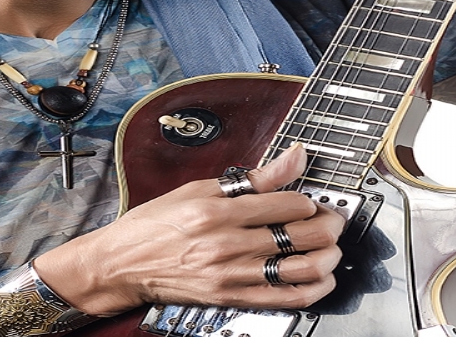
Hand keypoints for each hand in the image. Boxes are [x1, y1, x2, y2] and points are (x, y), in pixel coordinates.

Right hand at [35, 144, 343, 315]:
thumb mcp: (200, 188)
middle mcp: (227, 244)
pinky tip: (319, 278)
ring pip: (302, 270)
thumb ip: (254, 177)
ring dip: (328, 258)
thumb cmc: (156, 224)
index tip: (312, 200)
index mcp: (219, 211)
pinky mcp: (232, 299)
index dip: (310, 200)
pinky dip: (313, 289)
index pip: (287, 204)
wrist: (123, 264)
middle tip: (332, 220)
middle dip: (329, 226)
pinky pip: (286, 299)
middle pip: (302, 237)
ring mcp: (231, 275)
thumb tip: (293, 156)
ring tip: (330, 248)